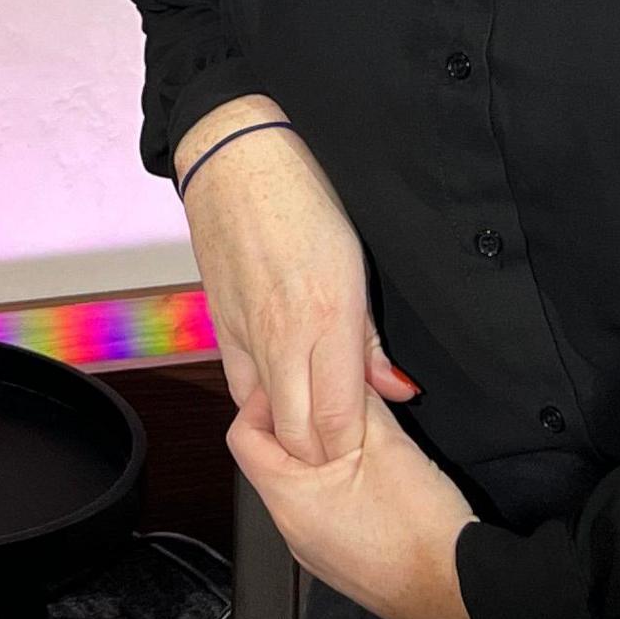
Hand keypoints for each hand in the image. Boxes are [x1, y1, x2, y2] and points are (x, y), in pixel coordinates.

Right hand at [177, 99, 415, 467]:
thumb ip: (371, 341)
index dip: (352, 446)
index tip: (367, 445)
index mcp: (328, 320)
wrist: (235, 166)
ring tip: (314, 421)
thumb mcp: (355, 267)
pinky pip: (241, 387)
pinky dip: (261, 403)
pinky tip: (280, 392)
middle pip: (299, 435)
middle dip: (322, 452)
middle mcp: (283, 337)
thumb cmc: (301, 204)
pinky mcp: (221, 330)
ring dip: (291, 431)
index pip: (337, 419)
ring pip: (266, 418)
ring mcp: (246, 337)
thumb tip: (398, 390)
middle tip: (343, 444)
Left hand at [230, 383, 482, 618]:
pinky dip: (340, 485)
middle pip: (274, 459)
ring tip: (359, 435)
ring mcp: (316, 548)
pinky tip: (375, 474)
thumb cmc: (422, 536)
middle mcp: (292, 529)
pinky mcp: (343, 558)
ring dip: (324, 455)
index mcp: (288, 499)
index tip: (291, 383)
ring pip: (303, 485)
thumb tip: (345, 374)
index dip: (262, 400)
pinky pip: (326, 511)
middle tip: (331, 401)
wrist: (456, 594)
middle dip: (300, 424)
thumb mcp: (388, 445)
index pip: (243, 435)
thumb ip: (358, 400)